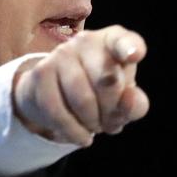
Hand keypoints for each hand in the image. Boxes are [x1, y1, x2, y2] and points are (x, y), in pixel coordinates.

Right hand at [12, 25, 148, 145]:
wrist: (54, 95)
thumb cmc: (99, 94)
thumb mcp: (123, 100)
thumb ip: (135, 104)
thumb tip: (129, 98)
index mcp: (112, 41)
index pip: (122, 40)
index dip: (129, 47)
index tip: (134, 55)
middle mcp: (86, 40)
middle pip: (108, 81)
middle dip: (112, 112)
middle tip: (109, 122)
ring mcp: (61, 54)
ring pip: (82, 99)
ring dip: (92, 123)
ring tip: (94, 128)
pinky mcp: (41, 72)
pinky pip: (58, 111)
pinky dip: (72, 131)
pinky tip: (79, 136)